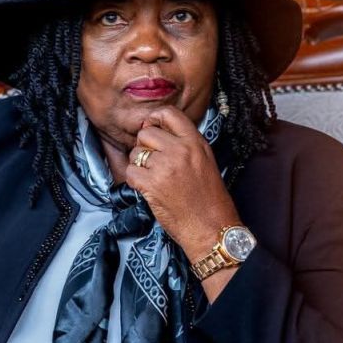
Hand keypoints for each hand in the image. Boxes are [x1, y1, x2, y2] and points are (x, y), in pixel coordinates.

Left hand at [126, 106, 239, 261]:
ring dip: (138, 165)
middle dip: (143, 146)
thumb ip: (186, 145)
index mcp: (196, 143)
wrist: (212, 228)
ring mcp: (165, 167)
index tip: (151, 129)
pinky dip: (134, 181)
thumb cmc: (210, 201)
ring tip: (151, 178)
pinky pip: (130, 172)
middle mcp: (180, 151)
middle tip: (150, 161)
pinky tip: (147, 188)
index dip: (154, 119)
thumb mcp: (206, 162)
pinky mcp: (152, 184)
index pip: (168, 114)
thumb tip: (160, 133)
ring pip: (135, 153)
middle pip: (146, 133)